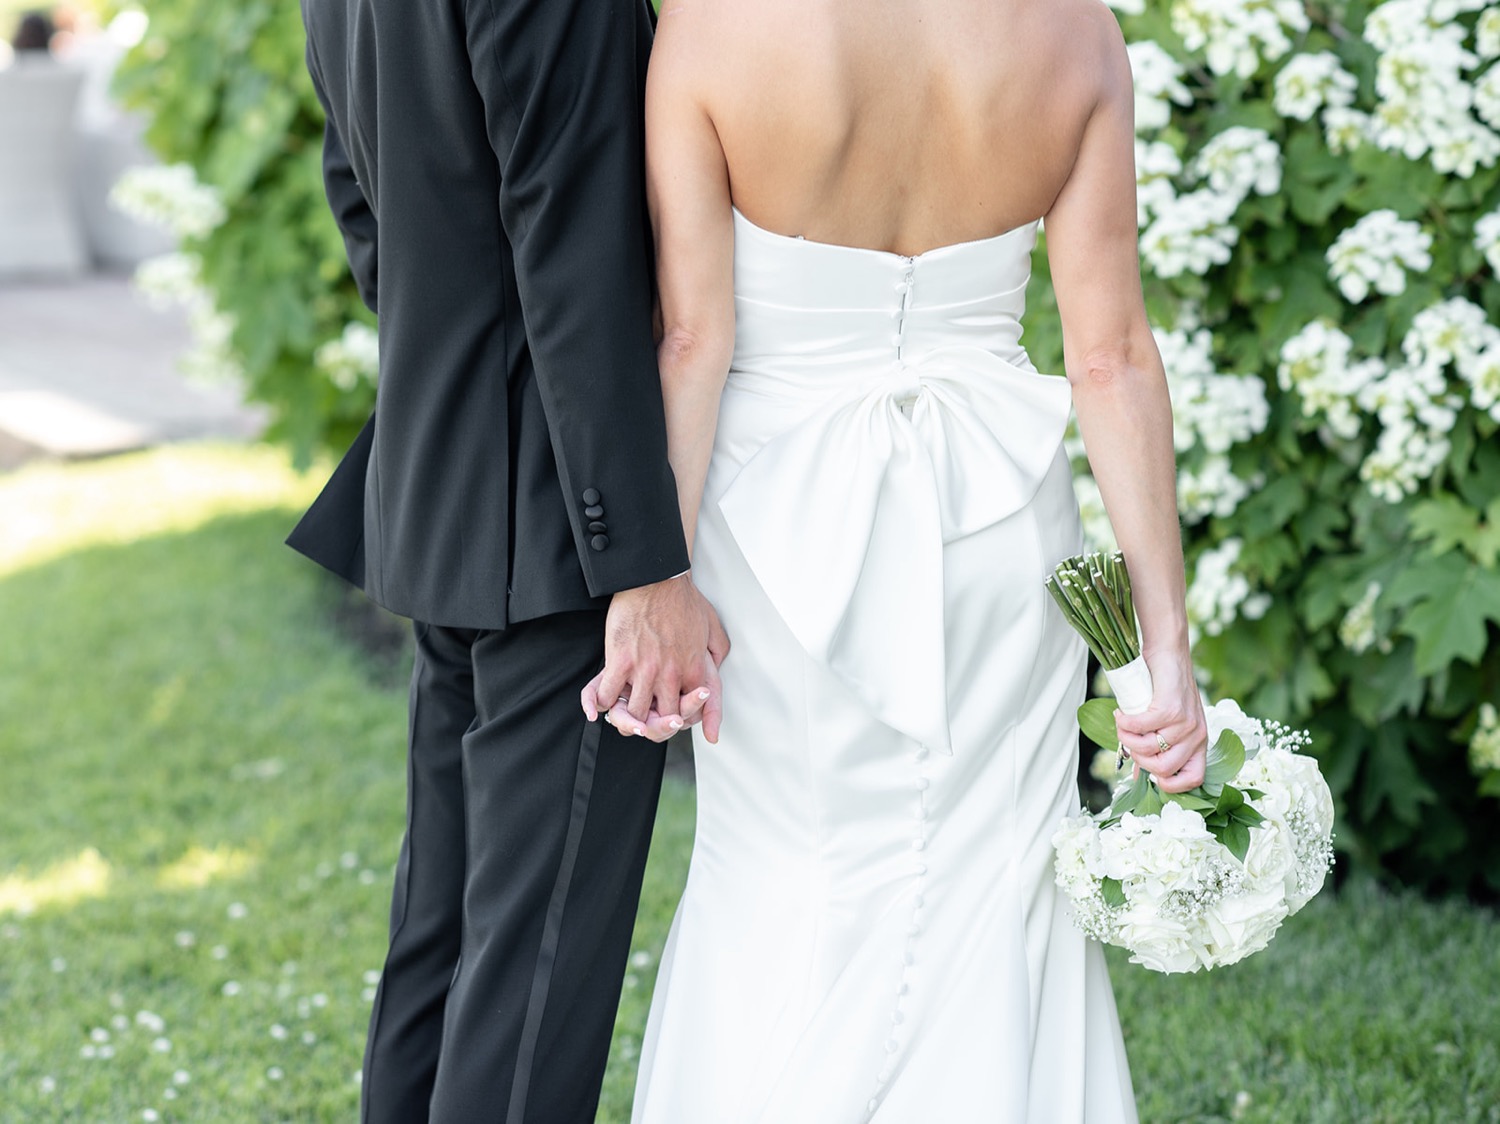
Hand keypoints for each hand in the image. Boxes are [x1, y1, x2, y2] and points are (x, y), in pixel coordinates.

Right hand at [579, 574, 729, 742]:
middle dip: (652, 722)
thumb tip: (716, 666)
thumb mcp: (713, 627)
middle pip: (660, 718)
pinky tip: (603, 701)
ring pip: (633, 712)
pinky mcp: (620, 660)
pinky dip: (602, 703)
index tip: (669, 714)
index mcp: (692, 670)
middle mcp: (669, 676)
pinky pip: (607, 695)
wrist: (656, 579)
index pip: (689, 711)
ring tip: (623, 710)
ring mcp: (644, 670)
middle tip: (643, 718)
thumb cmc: (682, 599)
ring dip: (626, 715)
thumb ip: (717, 652)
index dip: (678, 716)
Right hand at [1113, 649, 1207, 793]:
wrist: (1169, 654)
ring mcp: (1185, 723)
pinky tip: (1121, 713)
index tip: (1150, 773)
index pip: (1194, 779)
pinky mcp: (1171, 709)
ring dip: (1126, 738)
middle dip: (1138, 758)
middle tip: (1129, 740)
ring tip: (1122, 723)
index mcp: (1199, 742)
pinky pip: (1140, 727)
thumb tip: (1139, 775)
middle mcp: (1196, 735)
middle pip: (1163, 769)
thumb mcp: (1168, 722)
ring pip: (1147, 748)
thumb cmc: (1165, 688)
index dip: (1171, 785)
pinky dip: (1124, 723)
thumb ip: (1157, 746)